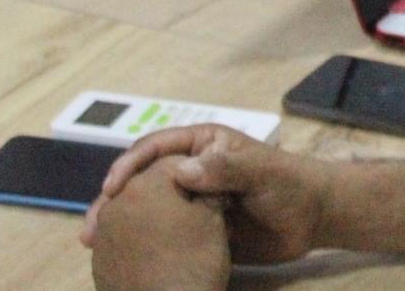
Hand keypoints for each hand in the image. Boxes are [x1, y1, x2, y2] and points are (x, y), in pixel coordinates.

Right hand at [83, 124, 325, 266]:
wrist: (313, 219)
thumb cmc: (291, 184)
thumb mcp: (262, 171)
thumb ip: (226, 169)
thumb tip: (182, 172)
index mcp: (202, 145)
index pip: (155, 147)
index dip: (129, 165)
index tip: (112, 188)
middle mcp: (191, 169)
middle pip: (141, 180)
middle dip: (112, 200)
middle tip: (91, 226)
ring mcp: (190, 201)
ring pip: (144, 209)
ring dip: (118, 224)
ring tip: (94, 244)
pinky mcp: (193, 230)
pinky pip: (159, 234)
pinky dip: (138, 244)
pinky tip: (119, 260)